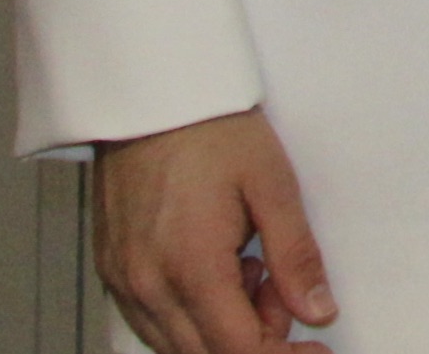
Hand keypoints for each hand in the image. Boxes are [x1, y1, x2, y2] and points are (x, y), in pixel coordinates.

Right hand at [94, 110, 333, 350]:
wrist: (149, 100)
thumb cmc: (210, 131)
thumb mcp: (273, 186)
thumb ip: (296, 256)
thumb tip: (317, 311)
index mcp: (191, 267)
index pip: (236, 351)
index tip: (314, 351)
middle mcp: (147, 285)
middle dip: (256, 341)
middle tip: (283, 291)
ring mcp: (123, 280)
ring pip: (175, 344)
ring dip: (223, 329)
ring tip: (254, 270)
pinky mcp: (111, 270)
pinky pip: (151, 321)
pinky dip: (192, 315)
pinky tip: (220, 270)